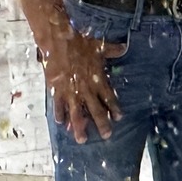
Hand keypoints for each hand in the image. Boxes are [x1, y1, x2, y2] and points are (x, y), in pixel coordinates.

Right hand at [36, 26, 122, 141]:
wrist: (58, 42)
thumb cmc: (79, 43)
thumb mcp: (99, 46)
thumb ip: (112, 50)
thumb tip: (125, 47)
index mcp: (98, 80)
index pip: (109, 98)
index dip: (114, 108)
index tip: (118, 118)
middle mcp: (86, 89)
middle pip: (96, 111)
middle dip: (101, 124)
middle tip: (106, 135)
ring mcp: (71, 92)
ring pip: (77, 114)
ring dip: (79, 127)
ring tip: (81, 139)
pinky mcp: (57, 90)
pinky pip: (59, 106)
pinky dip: (60, 114)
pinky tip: (60, 122)